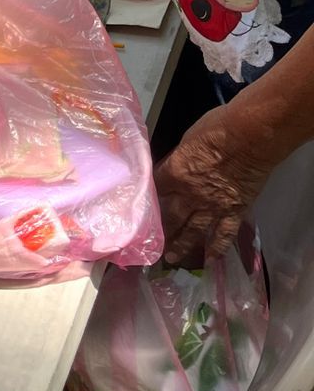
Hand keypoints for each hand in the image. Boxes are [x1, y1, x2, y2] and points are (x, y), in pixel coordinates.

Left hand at [155, 105, 272, 264]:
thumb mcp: (187, 139)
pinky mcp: (234, 212)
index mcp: (175, 173)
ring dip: (181, 246)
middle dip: (160, 230)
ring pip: (193, 232)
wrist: (251, 137)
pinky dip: (217, 249)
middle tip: (149, 244)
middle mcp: (190, 195)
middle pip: (171, 216)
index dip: (147, 197)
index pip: (155, 189)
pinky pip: (223, 235)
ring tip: (171, 259)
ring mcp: (213, 207)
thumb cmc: (217, 129)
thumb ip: (178, 158)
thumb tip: (172, 166)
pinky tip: (210, 261)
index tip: (139, 208)